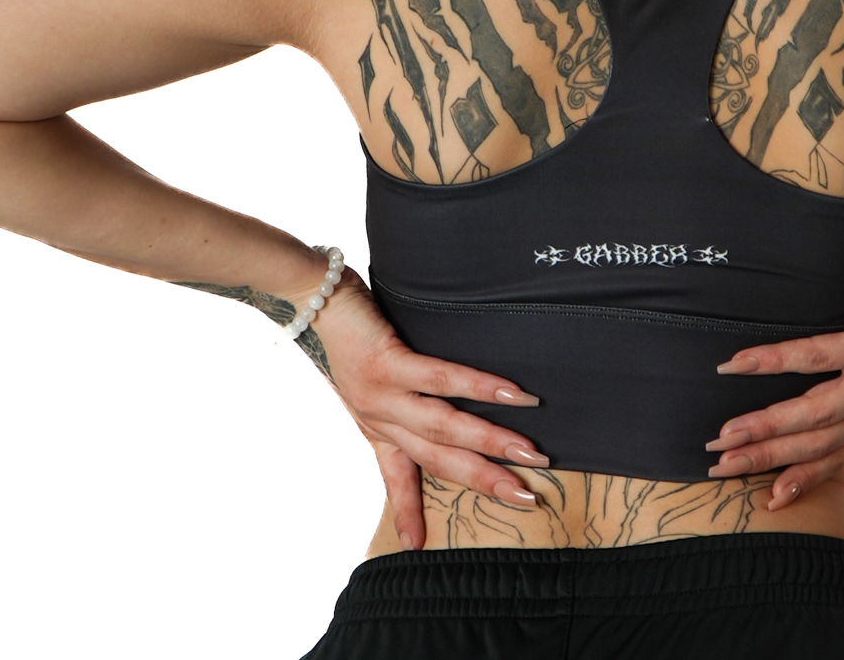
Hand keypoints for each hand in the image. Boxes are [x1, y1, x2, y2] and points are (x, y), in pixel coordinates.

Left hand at [299, 266, 546, 550]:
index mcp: (375, 424)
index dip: (407, 510)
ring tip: (529, 452)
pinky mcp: (389, 362)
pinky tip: (510, 395)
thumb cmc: (351, 329)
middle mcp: (379, 417)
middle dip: (484, 479)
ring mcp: (383, 392)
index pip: (395, 475)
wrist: (313, 297)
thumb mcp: (370, 375)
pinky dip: (479, 387)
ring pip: (444, 426)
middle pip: (437, 458)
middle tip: (525, 495)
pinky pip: (440, 378)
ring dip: (491, 441)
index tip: (417, 545)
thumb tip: (448, 396)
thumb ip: (402, 391)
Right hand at [704, 268, 843, 507]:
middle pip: (818, 441)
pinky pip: (817, 355)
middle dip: (766, 457)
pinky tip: (741, 363)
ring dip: (766, 425)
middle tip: (721, 465)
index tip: (767, 500)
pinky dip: (775, 362)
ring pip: (817, 410)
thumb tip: (798, 400)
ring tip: (727, 432)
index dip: (799, 477)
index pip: (834, 456)